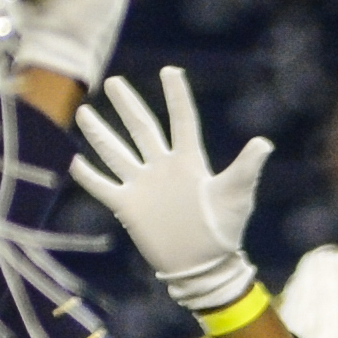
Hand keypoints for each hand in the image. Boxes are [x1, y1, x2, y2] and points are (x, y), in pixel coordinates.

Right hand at [69, 66, 271, 311]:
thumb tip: (264, 143)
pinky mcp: (129, 207)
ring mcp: (143, 186)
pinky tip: (73, 162)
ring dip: (100, 133)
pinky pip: (104, 187)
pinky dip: (88, 176)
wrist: (203, 266)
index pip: (181, 120)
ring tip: (84, 111)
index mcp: (189, 162)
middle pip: (141, 128)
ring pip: (116, 152)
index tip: (171, 71)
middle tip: (113, 82)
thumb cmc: (224, 230)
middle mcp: (163, 168)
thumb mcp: (236, 196)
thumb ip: (245, 168)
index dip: (176, 96)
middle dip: (127, 105)